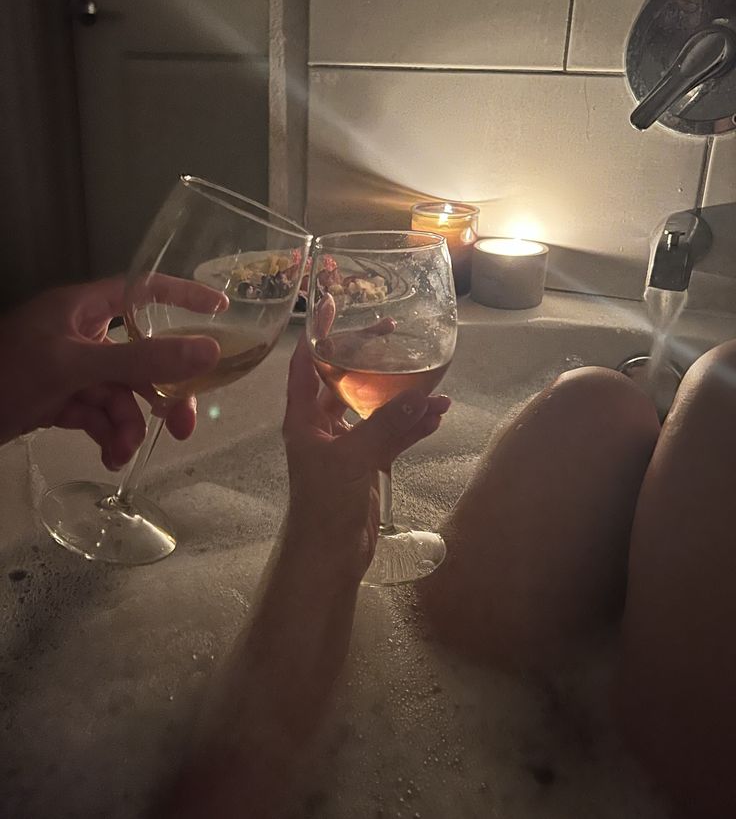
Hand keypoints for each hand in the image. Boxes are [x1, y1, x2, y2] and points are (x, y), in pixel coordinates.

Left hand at [0, 276, 225, 466]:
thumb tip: (209, 352)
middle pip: (142, 356)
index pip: (146, 290)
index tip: (221, 310)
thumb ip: (143, 360)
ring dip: (128, 424)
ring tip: (122, 451)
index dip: (183, 296)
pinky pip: (99, 415)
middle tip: (184, 425)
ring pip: (121, 393)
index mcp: (86, 306)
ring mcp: (72, 369)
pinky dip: (107, 436)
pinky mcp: (61, 401)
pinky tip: (108, 457)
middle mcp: (84, 333)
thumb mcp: (77, 364)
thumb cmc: (8, 371)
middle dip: (162, 393)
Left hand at [281, 335, 450, 582]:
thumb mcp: (353, 460)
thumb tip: (422, 394)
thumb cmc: (325, 504)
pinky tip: (438, 414)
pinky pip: (393, 436)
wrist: (329, 557)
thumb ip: (386, 426)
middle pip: (345, 380)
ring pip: (376, 409)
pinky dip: (413, 426)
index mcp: (303, 418)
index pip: (305, 364)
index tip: (333, 304)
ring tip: (432, 380)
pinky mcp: (368, 464)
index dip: (317, 334)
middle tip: (393, 331)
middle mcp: (322, 425)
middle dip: (368, 358)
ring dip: (402, 397)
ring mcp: (347, 444)